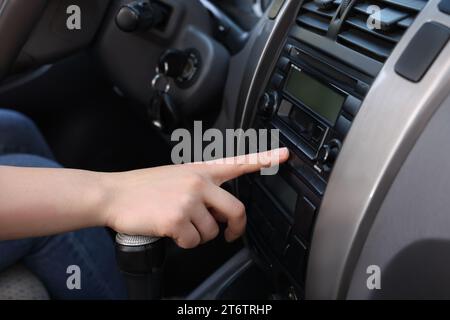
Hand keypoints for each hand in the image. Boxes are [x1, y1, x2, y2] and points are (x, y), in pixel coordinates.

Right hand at [101, 148, 288, 248]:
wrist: (114, 194)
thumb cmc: (143, 188)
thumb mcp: (176, 176)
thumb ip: (201, 187)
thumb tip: (218, 212)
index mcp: (200, 170)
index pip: (238, 162)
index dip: (263, 159)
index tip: (283, 155)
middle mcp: (198, 182)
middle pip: (235, 210)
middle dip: (235, 228)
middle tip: (229, 235)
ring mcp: (189, 200)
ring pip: (211, 231)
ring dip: (199, 236)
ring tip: (180, 226)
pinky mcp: (177, 218)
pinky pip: (193, 241)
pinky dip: (184, 242)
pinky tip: (170, 231)